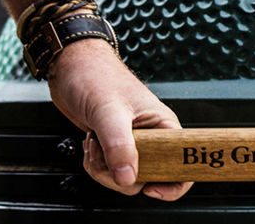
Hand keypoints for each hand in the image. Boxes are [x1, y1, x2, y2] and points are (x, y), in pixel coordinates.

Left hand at [45, 38, 192, 199]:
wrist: (70, 68)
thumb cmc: (95, 76)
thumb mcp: (109, 112)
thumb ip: (120, 146)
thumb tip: (128, 179)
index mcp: (164, 126)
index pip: (184, 163)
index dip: (173, 183)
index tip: (150, 187)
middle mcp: (152, 137)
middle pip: (150, 177)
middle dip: (122, 175)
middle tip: (107, 156)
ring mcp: (132, 143)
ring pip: (126, 178)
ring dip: (103, 169)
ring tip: (94, 143)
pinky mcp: (114, 147)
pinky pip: (110, 171)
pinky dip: (95, 165)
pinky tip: (90, 144)